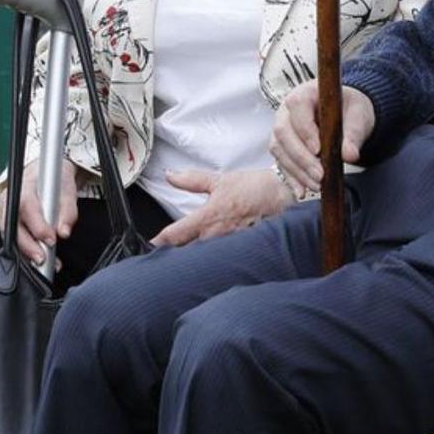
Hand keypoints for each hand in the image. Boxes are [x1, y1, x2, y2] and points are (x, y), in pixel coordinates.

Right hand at [0, 158, 78, 266]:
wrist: (42, 175)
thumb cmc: (54, 181)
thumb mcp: (66, 190)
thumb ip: (67, 210)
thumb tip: (64, 232)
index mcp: (24, 188)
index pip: (28, 208)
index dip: (38, 226)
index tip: (51, 240)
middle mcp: (10, 201)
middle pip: (14, 226)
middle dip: (29, 246)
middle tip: (44, 259)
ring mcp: (4, 213)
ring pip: (10, 237)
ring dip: (26, 253)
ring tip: (45, 265)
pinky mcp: (6, 225)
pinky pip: (12, 241)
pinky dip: (24, 253)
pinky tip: (37, 261)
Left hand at [150, 167, 290, 247]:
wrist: (283, 196)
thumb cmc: (254, 188)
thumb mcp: (220, 180)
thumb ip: (192, 180)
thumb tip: (171, 175)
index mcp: (207, 218)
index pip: (174, 236)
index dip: (158, 242)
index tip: (150, 244)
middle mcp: (216, 237)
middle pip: (185, 252)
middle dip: (173, 253)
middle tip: (163, 252)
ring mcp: (228, 247)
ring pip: (203, 256)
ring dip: (192, 256)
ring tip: (183, 258)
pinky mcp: (240, 251)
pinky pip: (221, 257)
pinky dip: (213, 258)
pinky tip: (210, 258)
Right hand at [271, 82, 375, 195]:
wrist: (347, 114)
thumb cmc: (351, 109)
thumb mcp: (358, 116)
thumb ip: (354, 133)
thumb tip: (349, 155)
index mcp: (304, 93)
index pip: (297, 107)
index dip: (305, 130)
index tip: (318, 150)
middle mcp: (286, 110)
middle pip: (283, 132)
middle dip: (301, 157)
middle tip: (320, 175)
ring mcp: (282, 128)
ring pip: (279, 149)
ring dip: (297, 170)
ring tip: (317, 185)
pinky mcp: (282, 146)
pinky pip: (281, 163)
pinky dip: (292, 178)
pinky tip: (302, 192)